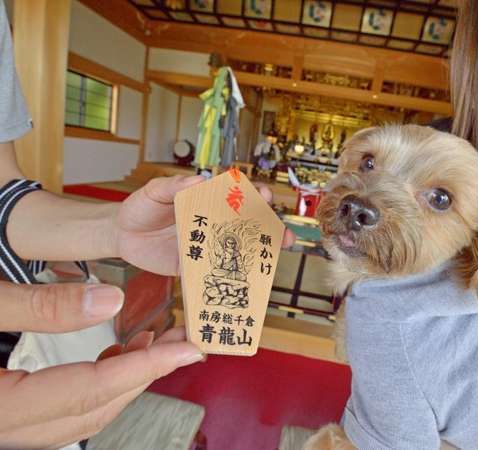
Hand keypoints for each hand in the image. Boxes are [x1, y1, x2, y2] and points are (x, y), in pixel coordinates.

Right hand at [0, 281, 203, 448]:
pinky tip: (117, 353)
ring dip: (125, 379)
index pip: (90, 390)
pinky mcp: (10, 409)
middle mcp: (7, 427)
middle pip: (93, 408)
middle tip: (184, 340)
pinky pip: (64, 407)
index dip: (145, 368)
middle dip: (147, 373)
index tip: (188, 350)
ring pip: (81, 413)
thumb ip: (41, 307)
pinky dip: (99, 382)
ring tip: (159, 342)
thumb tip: (110, 301)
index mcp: (1, 407)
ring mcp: (9, 423)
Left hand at [115, 175, 295, 274]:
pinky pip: (218, 271)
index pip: (236, 196)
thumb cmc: (141, 207)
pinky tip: (251, 278)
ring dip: (261, 251)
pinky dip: (235, 275)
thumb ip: (173, 186)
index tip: (265, 195)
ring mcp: (207, 246)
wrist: (121, 235)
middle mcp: (212, 223)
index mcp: (206, 201)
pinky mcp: (196, 267)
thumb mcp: (154, 192)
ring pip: (240, 249)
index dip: (254, 195)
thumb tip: (198, 180)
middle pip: (247, 224)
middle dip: (269, 226)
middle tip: (282, 231)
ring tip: (278, 252)